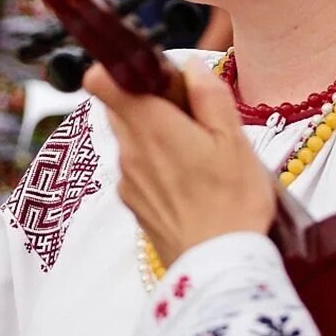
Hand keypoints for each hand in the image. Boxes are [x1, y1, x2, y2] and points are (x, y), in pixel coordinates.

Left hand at [82, 59, 274, 264]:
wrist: (220, 270)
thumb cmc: (233, 204)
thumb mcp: (234, 141)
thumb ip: (209, 96)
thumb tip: (191, 66)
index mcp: (150, 126)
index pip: (101, 80)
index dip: (118, 68)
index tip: (150, 72)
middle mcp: (129, 150)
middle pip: (119, 108)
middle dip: (147, 101)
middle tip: (189, 113)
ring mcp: (127, 181)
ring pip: (130, 140)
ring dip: (154, 135)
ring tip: (197, 152)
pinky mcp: (133, 205)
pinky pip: (136, 170)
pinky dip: (156, 166)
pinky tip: (190, 183)